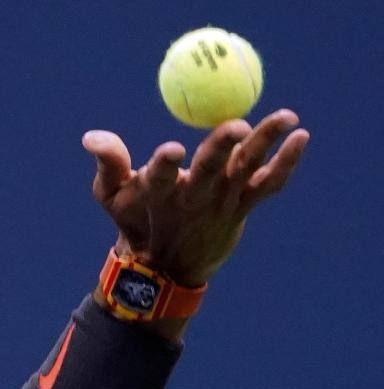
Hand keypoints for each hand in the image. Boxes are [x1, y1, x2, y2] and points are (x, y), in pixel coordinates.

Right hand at [82, 109, 309, 286]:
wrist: (163, 268)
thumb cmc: (134, 220)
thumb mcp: (110, 196)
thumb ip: (107, 164)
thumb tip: (91, 137)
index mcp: (157, 193)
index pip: (158, 177)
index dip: (164, 166)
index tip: (171, 151)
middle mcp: (192, 198)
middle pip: (208, 170)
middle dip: (220, 148)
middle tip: (236, 126)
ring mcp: (221, 203)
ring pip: (245, 171)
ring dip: (265, 144)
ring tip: (286, 117)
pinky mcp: (242, 207)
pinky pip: (268, 185)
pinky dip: (287, 163)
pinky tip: (301, 138)